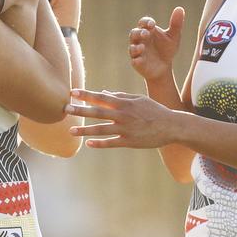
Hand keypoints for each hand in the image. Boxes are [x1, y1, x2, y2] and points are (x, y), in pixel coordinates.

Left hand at [65, 88, 179, 148]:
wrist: (171, 126)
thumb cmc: (154, 110)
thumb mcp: (138, 99)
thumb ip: (120, 96)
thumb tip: (103, 92)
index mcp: (124, 103)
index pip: (101, 97)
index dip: (86, 95)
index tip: (72, 92)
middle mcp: (123, 115)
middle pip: (97, 112)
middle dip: (80, 110)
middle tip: (65, 109)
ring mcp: (125, 129)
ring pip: (101, 129)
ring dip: (85, 130)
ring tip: (71, 130)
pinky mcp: (129, 141)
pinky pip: (111, 143)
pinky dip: (100, 143)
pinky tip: (88, 144)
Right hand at [130, 7, 183, 80]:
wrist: (164, 67)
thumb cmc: (167, 49)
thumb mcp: (174, 36)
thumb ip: (176, 24)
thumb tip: (180, 8)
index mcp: (148, 31)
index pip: (143, 23)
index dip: (146, 22)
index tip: (152, 24)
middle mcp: (140, 40)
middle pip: (134, 33)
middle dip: (139, 33)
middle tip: (146, 33)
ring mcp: (137, 52)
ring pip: (132, 47)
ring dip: (136, 47)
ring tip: (143, 47)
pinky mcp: (137, 63)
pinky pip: (134, 61)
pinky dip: (136, 60)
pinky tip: (140, 60)